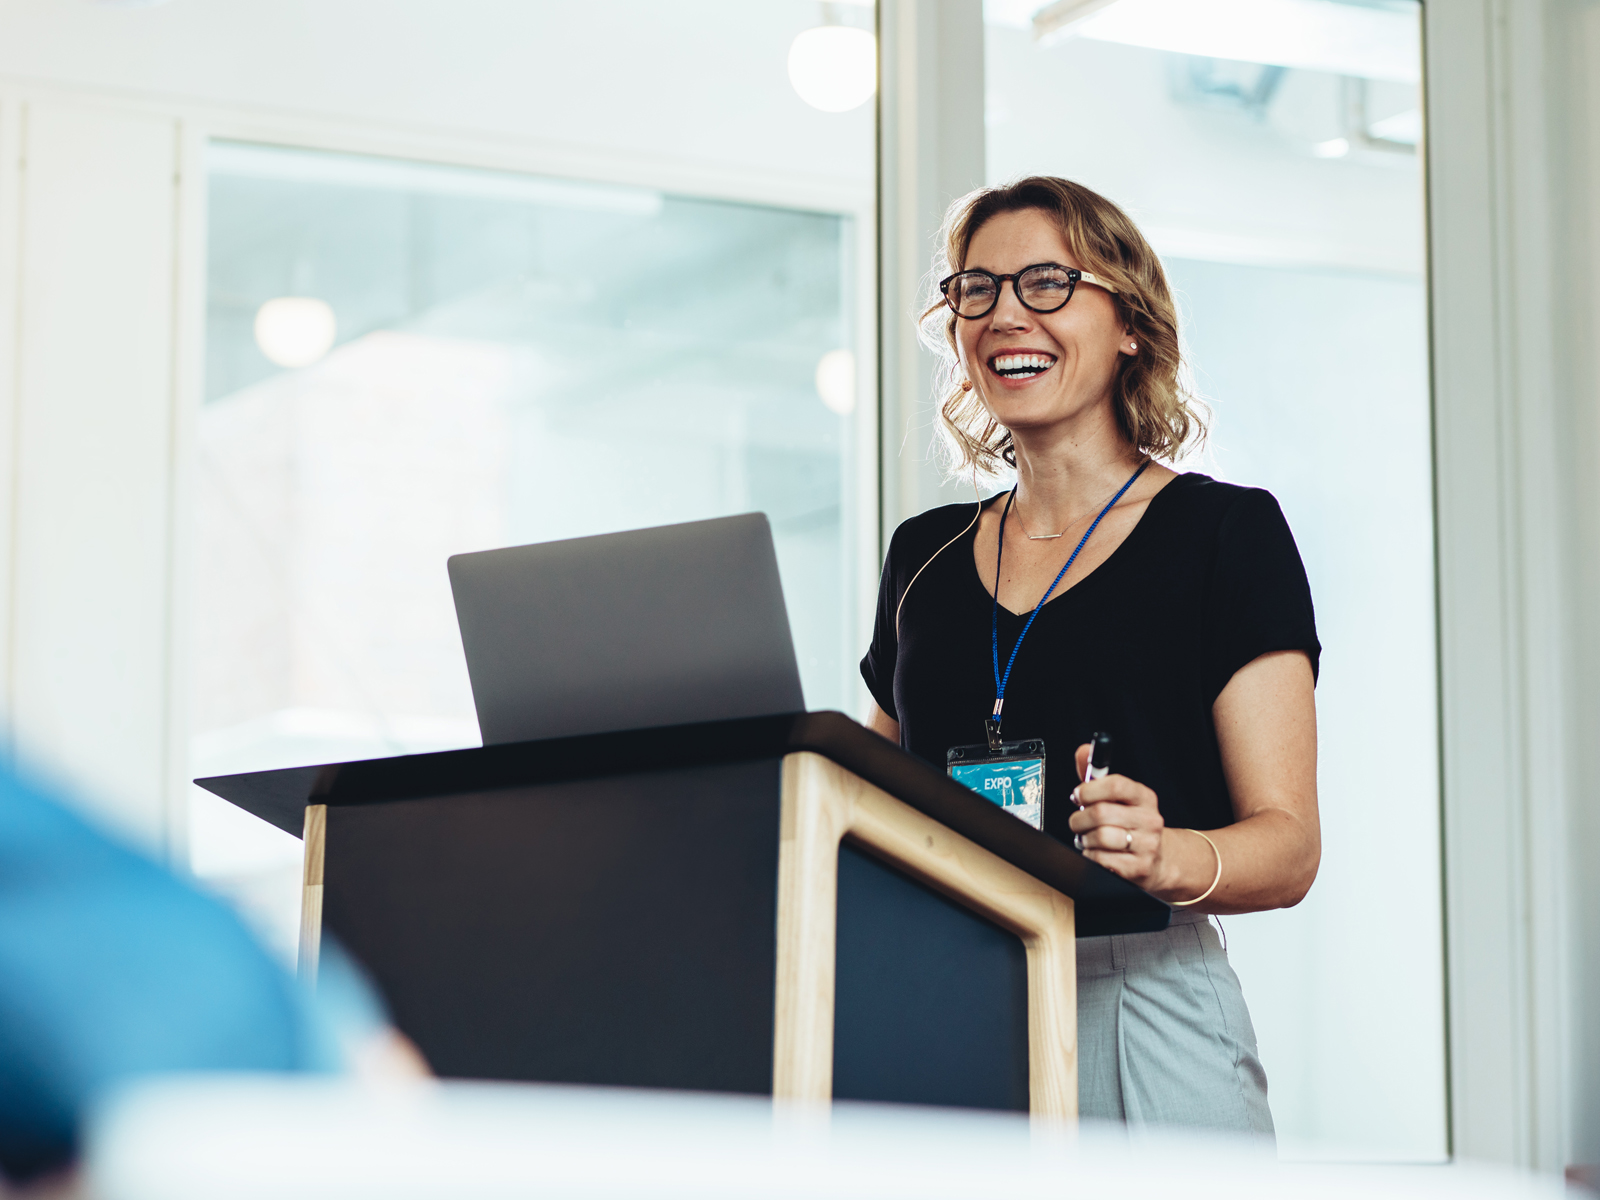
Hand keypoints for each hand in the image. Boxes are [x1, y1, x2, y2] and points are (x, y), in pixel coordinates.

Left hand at [1066, 741, 1170, 891]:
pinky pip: (1101, 859)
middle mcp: (1150, 820)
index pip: (1116, 785)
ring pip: (1100, 837)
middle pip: (1102, 813)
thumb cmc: (1129, 825)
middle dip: (1080, 818)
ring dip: (1084, 839)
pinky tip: (1096, 853)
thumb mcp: (1117, 799)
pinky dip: (1090, 856)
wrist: (1157, 860)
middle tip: (1078, 821)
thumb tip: (1083, 750)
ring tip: (1088, 838)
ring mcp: (1147, 845)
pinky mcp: (1139, 868)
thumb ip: (1096, 776)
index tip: (1078, 795)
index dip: (1090, 789)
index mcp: (1144, 797)